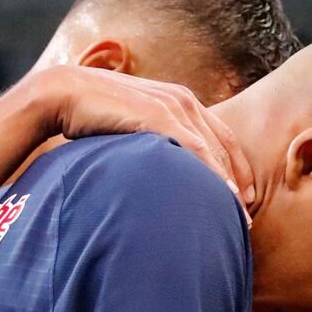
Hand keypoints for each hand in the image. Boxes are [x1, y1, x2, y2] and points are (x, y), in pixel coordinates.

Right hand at [28, 65, 255, 216]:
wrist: (65, 93)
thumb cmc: (93, 115)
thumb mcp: (132, 127)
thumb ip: (151, 142)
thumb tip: (155, 171)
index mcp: (180, 101)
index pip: (220, 138)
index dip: (236, 168)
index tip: (244, 199)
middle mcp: (183, 100)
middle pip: (224, 146)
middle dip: (238, 183)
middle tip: (246, 218)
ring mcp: (172, 106)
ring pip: (213, 150)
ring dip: (229, 185)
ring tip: (238, 216)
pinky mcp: (159, 115)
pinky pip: (194, 148)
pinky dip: (212, 172)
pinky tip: (223, 195)